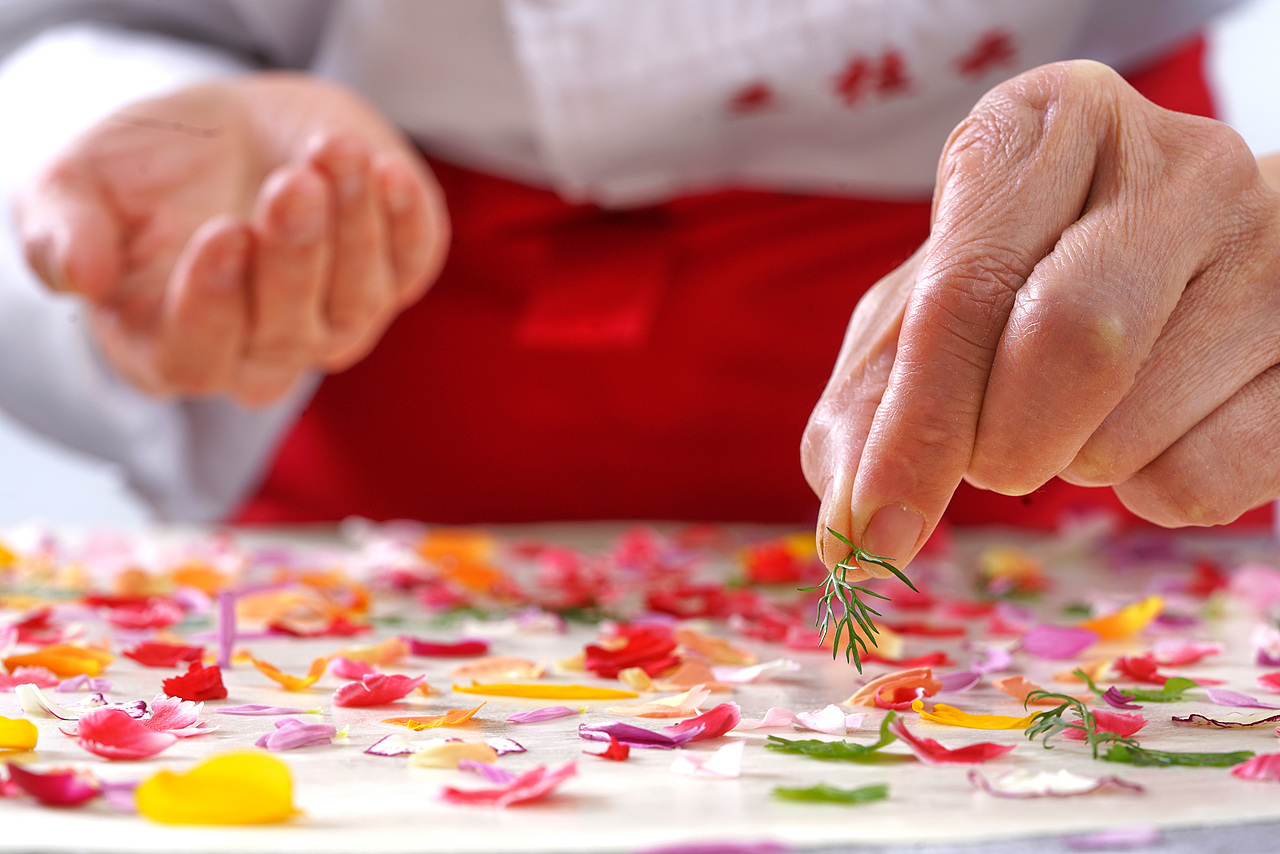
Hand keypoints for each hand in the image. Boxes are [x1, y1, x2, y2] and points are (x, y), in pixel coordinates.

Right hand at [15, 73, 448, 403]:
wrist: (227, 126)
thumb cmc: (146, 166)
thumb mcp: (77, 184)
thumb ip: (61, 232)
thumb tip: (78, 280)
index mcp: (175, 346)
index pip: (198, 356)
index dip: (212, 303)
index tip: (223, 233)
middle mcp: (263, 351)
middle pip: (288, 332)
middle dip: (294, 254)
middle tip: (290, 184)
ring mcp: (335, 320)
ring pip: (357, 301)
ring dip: (352, 227)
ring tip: (331, 152)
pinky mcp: (393, 276)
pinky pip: (411, 264)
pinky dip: (406, 221)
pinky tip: (385, 173)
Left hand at [802, 60, 1279, 573]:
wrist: (1194, 260)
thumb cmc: (1032, 275)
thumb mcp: (932, 306)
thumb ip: (873, 402)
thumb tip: (851, 530)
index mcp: (1055, 123)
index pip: (969, 290)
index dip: (914, 426)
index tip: (874, 527)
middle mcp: (1181, 164)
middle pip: (1072, 344)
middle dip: (1001, 444)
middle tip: (992, 458)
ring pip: (1136, 429)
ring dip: (1076, 462)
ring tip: (1090, 404)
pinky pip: (1204, 482)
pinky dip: (1151, 490)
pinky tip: (1163, 421)